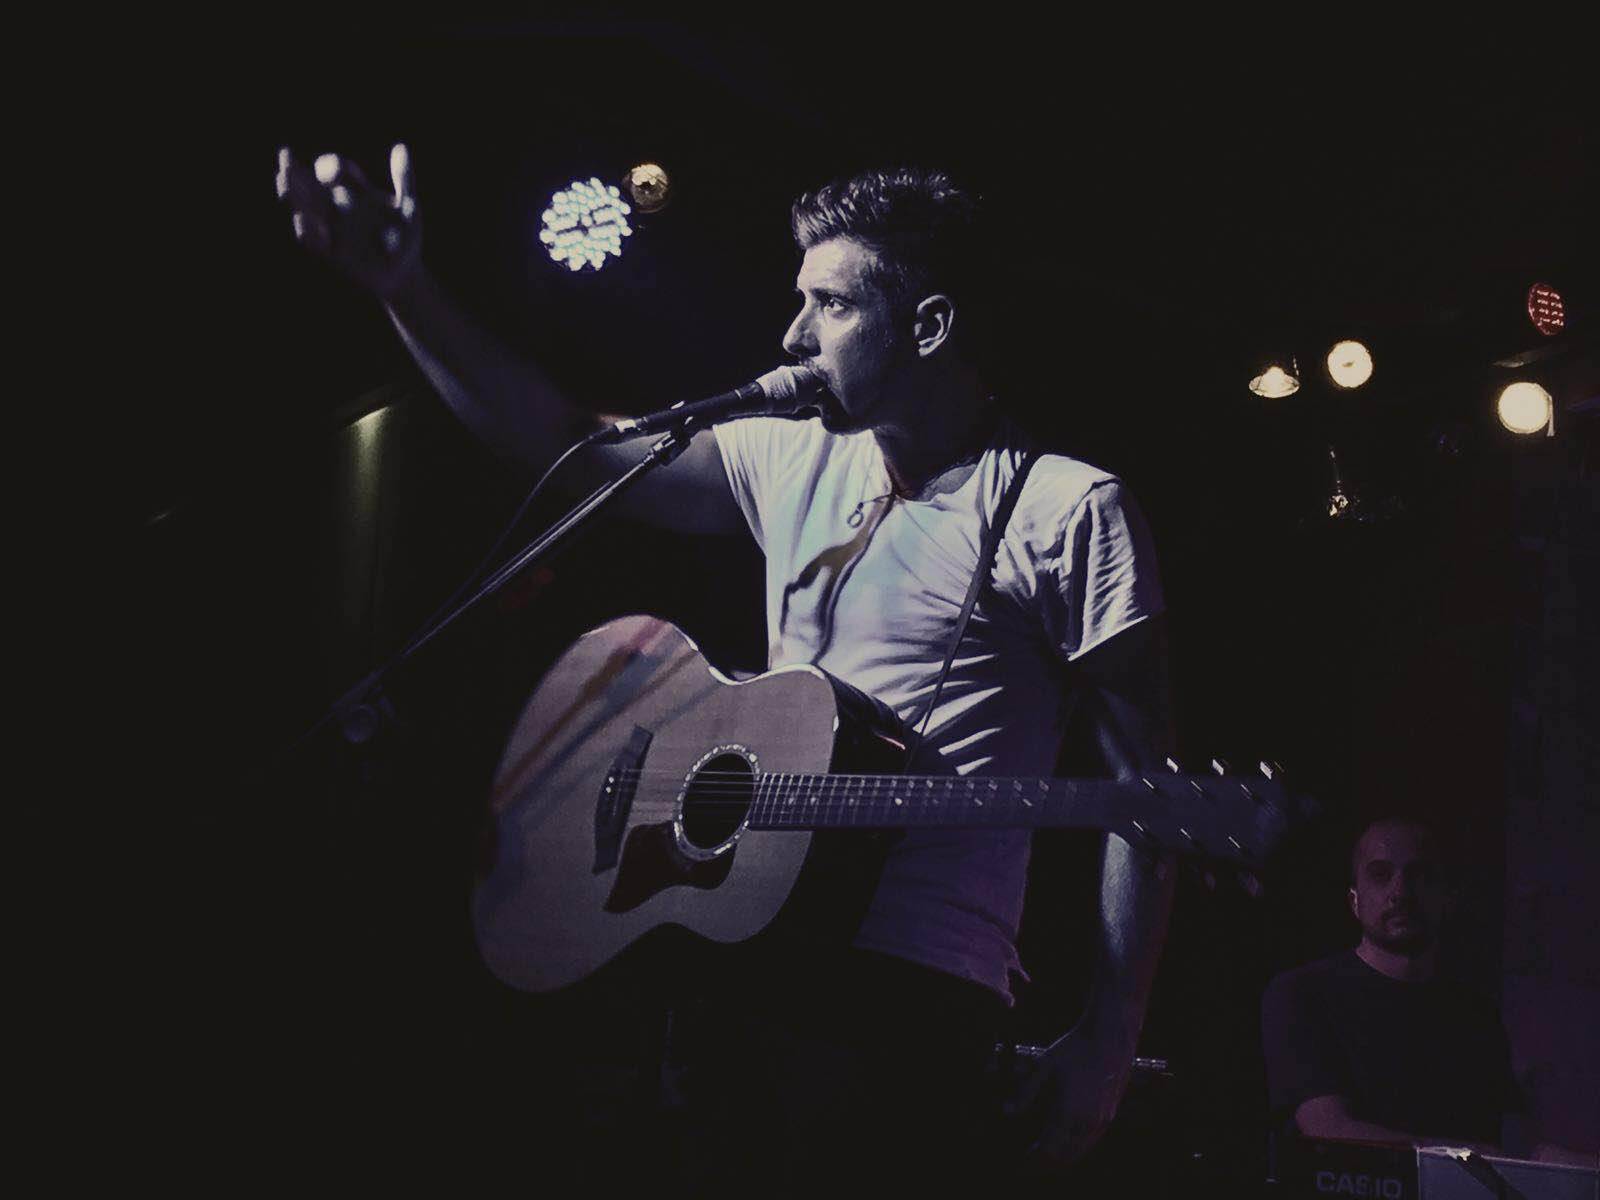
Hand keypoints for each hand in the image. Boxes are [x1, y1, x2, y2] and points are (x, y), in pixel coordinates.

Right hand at [275, 143, 421, 299]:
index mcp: (354, 190)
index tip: (333, 174)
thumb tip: (401, 146)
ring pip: (305, 208)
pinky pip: (314, 242)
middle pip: (310, 184)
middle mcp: (337, 206)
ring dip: (294, 195)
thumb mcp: (409, 208)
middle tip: (285, 156)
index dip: (331, 167)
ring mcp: (331, 228)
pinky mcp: (330, 252)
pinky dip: (309, 233)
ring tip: (283, 181)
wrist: (403, 272)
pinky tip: (302, 222)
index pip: (335, 169)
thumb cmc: (406, 238)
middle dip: (297, 171)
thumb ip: (404, 179)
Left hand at [1005, 1025, 1133, 1173]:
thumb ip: (1026, 1091)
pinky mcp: (1109, 1116)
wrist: (1110, 1037)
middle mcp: (1088, 1121)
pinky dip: (1076, 1149)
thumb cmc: (1075, 1047)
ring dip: (1062, 1159)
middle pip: (1065, 1156)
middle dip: (1047, 1165)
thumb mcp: (1045, 1065)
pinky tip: (1065, 1144)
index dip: (1034, 1160)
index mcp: (1069, 1111)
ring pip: (1080, 1152)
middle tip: (1029, 1166)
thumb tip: (1007, 1112)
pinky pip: (1090, 1142)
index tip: (1021, 1163)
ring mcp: (1102, 1121)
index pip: (1049, 1149)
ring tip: (1045, 1159)